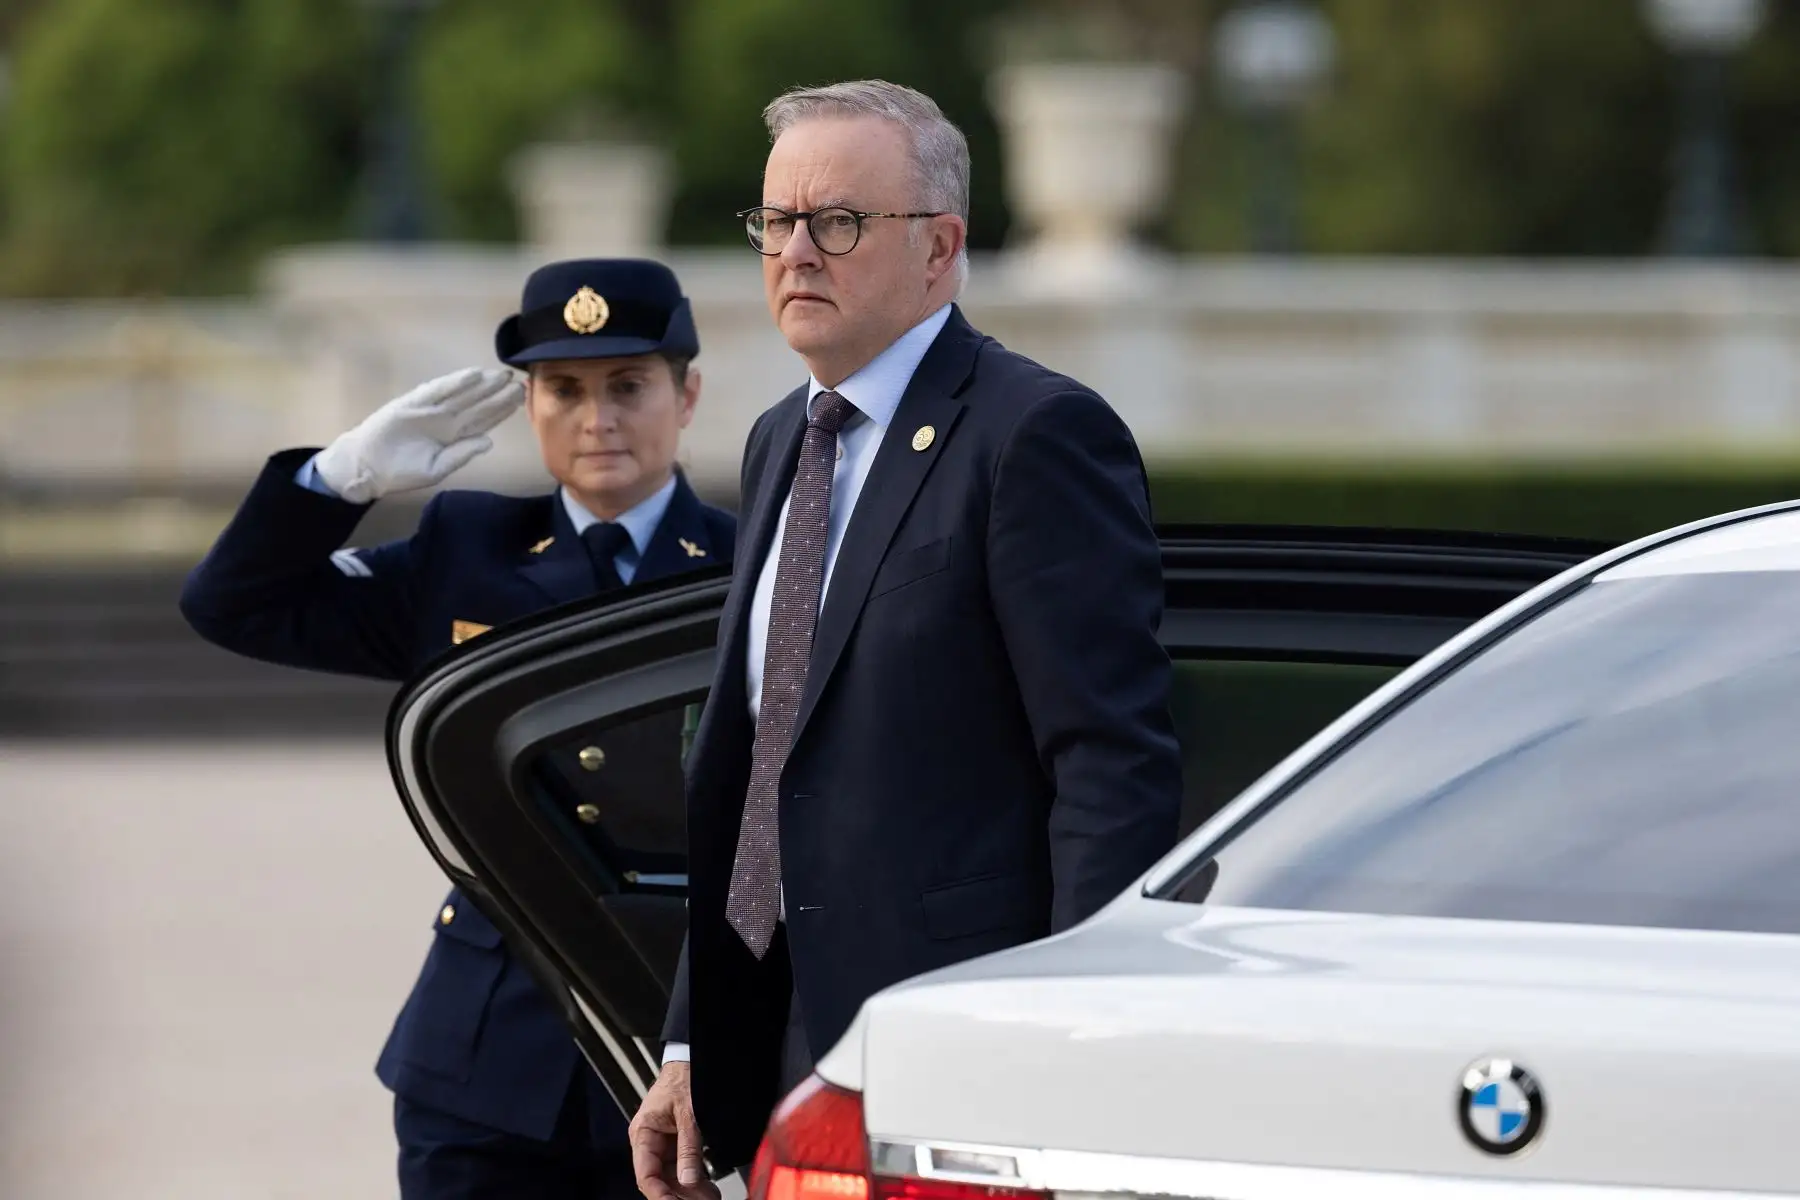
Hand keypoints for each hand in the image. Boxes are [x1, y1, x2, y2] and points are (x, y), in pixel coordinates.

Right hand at [312, 367, 521, 502]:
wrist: (366, 468)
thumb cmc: (400, 471)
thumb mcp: (436, 469)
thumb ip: (461, 454)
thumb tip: (488, 442)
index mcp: (453, 437)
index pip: (483, 421)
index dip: (501, 410)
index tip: (521, 400)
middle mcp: (445, 420)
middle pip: (477, 404)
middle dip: (498, 394)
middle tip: (519, 381)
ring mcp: (430, 410)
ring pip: (462, 394)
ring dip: (482, 385)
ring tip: (502, 375)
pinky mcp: (412, 403)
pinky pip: (437, 391)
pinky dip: (455, 383)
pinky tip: (474, 375)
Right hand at [631, 1061, 718, 1199]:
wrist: (691, 1059)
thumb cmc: (683, 1077)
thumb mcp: (689, 1113)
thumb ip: (688, 1147)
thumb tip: (688, 1179)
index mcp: (643, 1132)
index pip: (645, 1175)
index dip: (660, 1195)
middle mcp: (649, 1141)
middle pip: (660, 1180)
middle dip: (680, 1195)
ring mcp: (662, 1143)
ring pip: (672, 1177)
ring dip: (689, 1191)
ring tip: (709, 1198)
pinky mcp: (675, 1142)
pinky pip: (682, 1166)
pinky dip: (695, 1179)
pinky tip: (708, 1189)